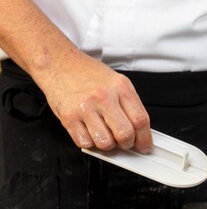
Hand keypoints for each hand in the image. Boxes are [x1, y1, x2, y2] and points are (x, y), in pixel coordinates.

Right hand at [35, 51, 152, 151]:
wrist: (59, 63)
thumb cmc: (88, 74)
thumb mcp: (117, 82)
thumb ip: (129, 105)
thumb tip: (139, 131)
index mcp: (121, 87)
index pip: (140, 120)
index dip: (144, 138)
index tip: (144, 145)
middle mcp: (104, 97)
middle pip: (125, 134)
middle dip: (127, 144)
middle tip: (124, 142)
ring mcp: (85, 108)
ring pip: (105, 143)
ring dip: (108, 145)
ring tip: (105, 135)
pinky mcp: (68, 117)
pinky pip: (85, 143)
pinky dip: (90, 143)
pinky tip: (90, 132)